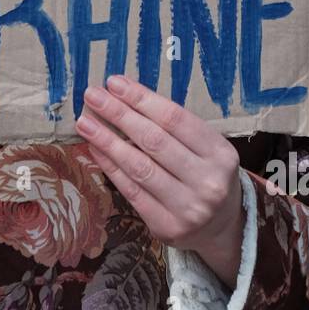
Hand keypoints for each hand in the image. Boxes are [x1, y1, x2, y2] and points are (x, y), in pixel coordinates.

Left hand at [74, 75, 244, 287]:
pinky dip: (110, 167)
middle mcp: (208, 182)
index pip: (175, 119)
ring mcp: (188, 208)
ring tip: (85, 122)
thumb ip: (173, 128)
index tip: (115, 83)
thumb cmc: (206, 174)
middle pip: (154, 141)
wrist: (223, 226)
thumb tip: (123, 98)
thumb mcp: (206, 148)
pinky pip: (131, 191)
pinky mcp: (166, 226)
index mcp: (221, 154)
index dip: (142, 99)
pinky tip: (95, 149)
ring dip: (107, 141)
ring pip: (138, 167)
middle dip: (119, 114)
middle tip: (93, 96)